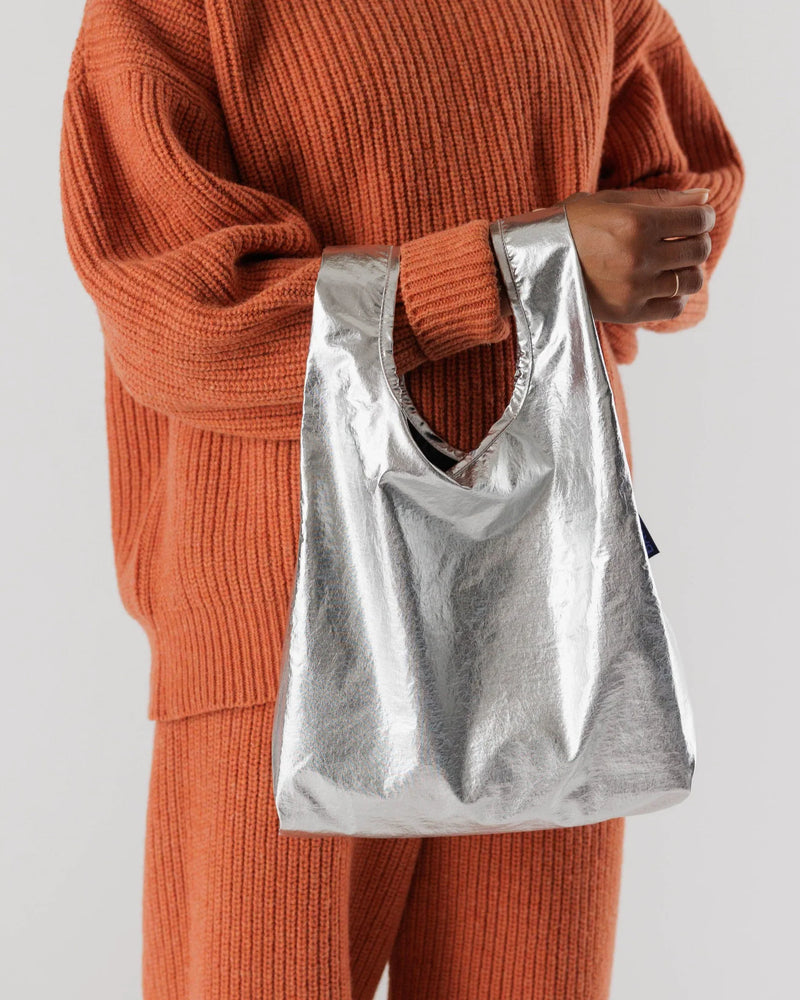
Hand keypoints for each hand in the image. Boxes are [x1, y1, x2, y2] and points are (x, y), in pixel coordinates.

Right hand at [557, 188, 714, 324]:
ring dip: (689, 269)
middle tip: (681, 239)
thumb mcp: (612, 202)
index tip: (694, 217)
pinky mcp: (628, 312)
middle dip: (697, 240)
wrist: (534, 263)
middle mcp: (638, 257)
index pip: (698, 219)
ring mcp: (634, 288)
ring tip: (672, 264)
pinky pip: (674, 307)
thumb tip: (705, 198)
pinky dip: (675, 296)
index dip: (703, 216)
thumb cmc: (573, 225)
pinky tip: (662, 285)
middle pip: (699, 249)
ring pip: (692, 280)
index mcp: (637, 222)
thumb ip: (661, 199)